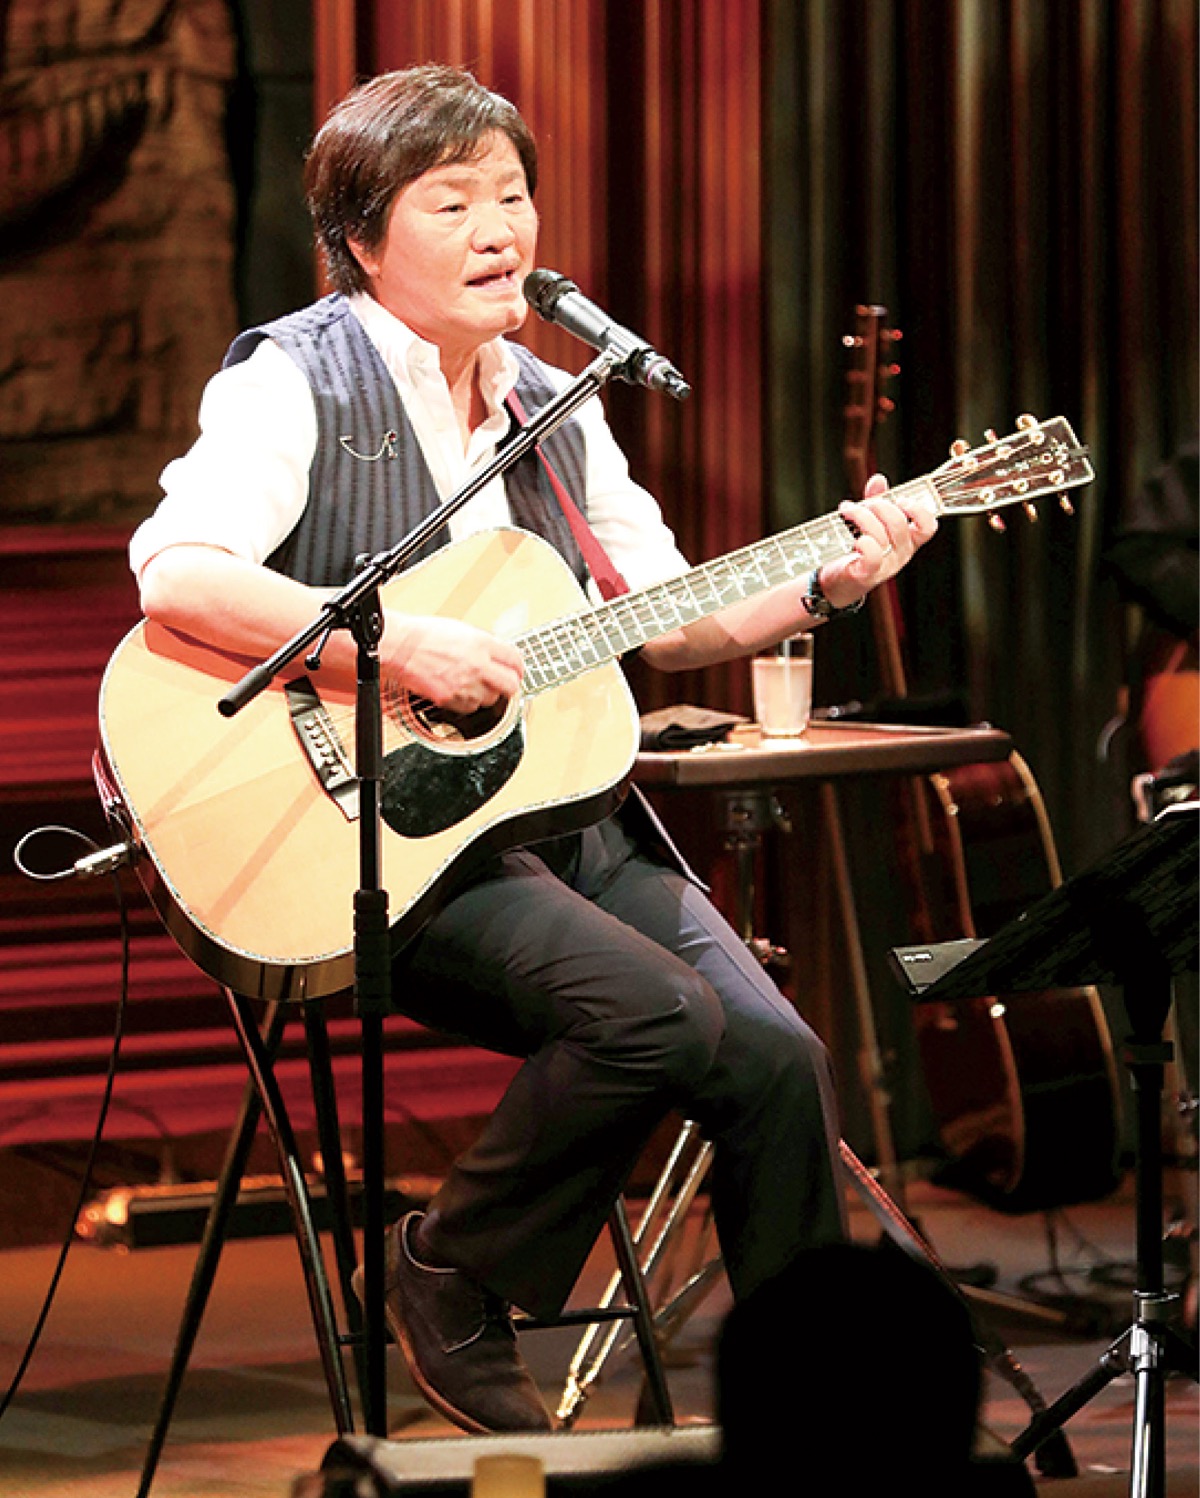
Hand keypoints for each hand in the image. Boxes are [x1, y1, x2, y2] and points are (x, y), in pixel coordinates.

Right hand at [384, 614, 523, 712]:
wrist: (401, 647)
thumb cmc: (425, 635)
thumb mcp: (462, 630)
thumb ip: (484, 644)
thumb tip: (498, 655)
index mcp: (481, 643)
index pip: (515, 659)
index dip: (518, 667)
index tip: (516, 670)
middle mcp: (477, 665)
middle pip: (511, 684)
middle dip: (509, 684)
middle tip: (504, 682)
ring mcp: (464, 684)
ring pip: (491, 699)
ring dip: (487, 693)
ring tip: (475, 683)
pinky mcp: (450, 699)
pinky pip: (471, 708)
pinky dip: (469, 702)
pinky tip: (462, 691)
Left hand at [816, 473, 938, 608]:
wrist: (837, 582)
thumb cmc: (857, 552)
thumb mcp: (870, 523)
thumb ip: (877, 501)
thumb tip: (878, 480)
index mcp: (907, 540)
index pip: (928, 526)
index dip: (919, 510)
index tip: (901, 499)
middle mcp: (900, 553)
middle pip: (899, 524)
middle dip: (880, 506)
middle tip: (864, 503)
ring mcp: (886, 565)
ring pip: (881, 535)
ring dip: (861, 517)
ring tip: (847, 511)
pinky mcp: (867, 574)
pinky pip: (872, 555)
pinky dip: (864, 543)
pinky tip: (854, 538)